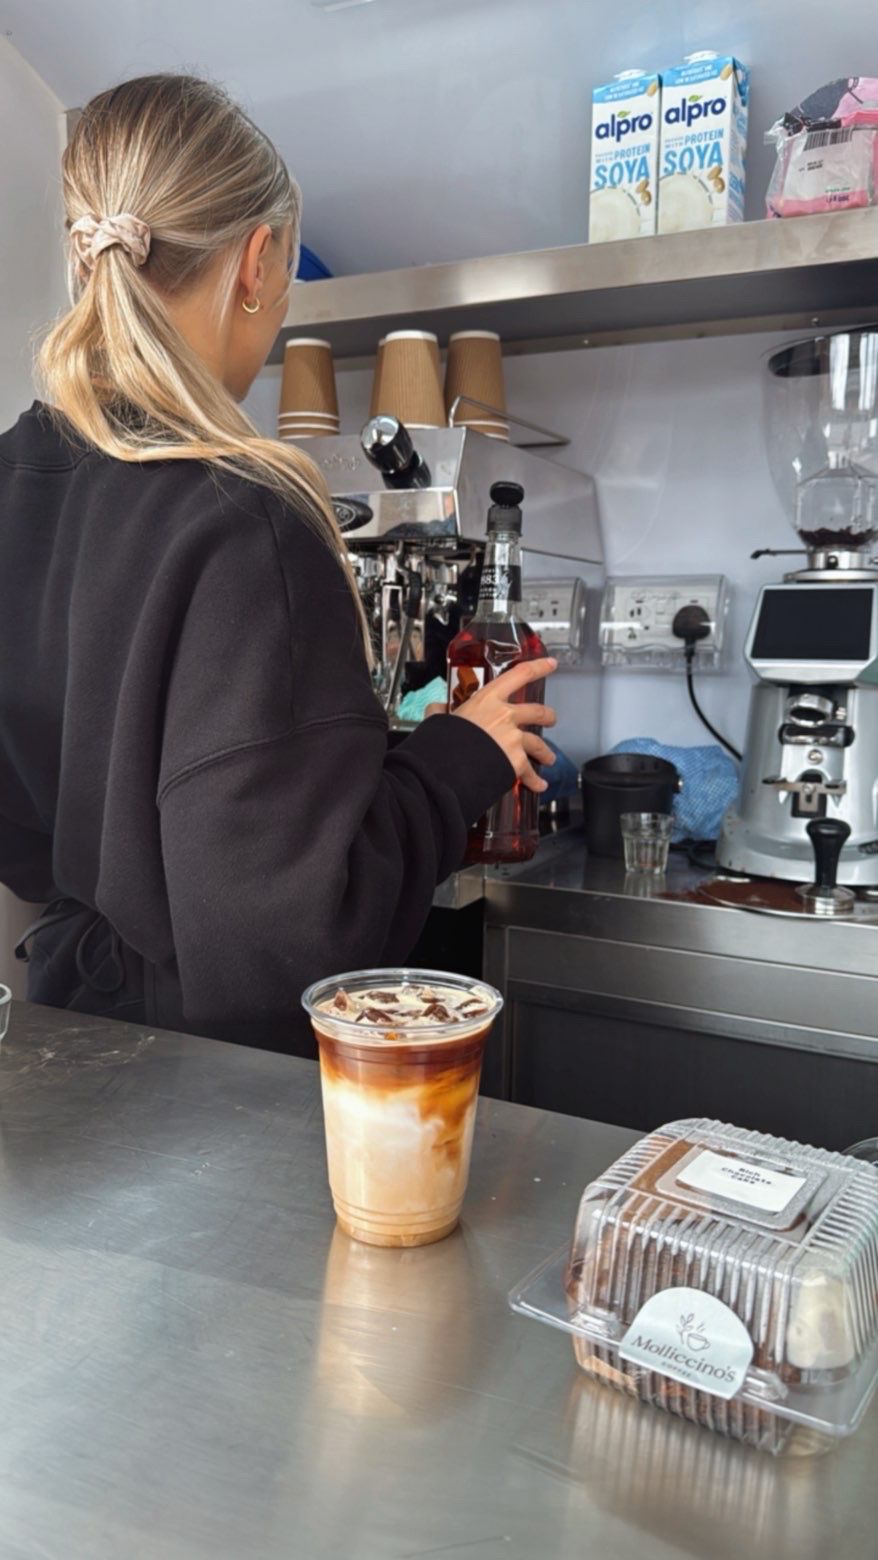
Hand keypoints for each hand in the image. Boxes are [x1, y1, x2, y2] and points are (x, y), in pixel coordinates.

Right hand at [451, 657, 557, 792]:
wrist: (448, 766)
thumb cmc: (442, 741)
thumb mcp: (438, 719)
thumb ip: (439, 711)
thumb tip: (435, 709)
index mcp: (487, 699)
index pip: (519, 675)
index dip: (539, 667)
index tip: (551, 664)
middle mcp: (505, 715)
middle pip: (538, 712)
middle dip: (548, 716)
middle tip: (551, 719)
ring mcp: (513, 738)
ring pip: (539, 744)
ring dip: (545, 752)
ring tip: (548, 758)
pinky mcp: (516, 761)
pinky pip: (530, 772)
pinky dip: (535, 781)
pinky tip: (539, 785)